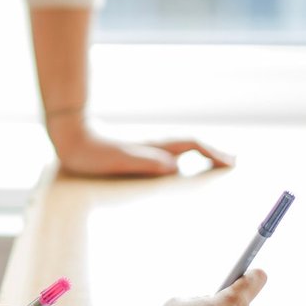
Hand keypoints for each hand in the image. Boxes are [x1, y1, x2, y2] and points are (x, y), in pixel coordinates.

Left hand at [46, 113, 234, 177]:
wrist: (71, 137)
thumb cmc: (92, 152)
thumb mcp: (118, 160)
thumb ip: (144, 162)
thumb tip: (173, 166)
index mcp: (154, 146)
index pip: (192, 145)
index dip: (213, 153)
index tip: (231, 162)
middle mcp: (155, 145)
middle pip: (192, 145)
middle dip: (213, 153)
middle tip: (233, 162)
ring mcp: (147, 147)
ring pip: (181, 149)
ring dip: (201, 155)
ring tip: (216, 164)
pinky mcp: (137, 153)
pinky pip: (169, 155)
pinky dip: (184, 159)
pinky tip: (181, 168)